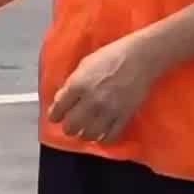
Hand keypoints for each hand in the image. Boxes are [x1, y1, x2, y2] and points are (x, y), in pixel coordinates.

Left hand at [48, 33, 165, 144]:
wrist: (140, 58)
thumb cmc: (110, 56)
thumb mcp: (84, 65)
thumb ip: (71, 84)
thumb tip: (60, 100)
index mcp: (78, 85)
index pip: (58, 109)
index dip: (54, 116)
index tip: (55, 117)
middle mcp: (91, 101)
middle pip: (71, 127)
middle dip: (68, 127)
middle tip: (70, 124)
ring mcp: (108, 111)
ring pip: (89, 135)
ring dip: (84, 134)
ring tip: (85, 129)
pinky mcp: (124, 117)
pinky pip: (110, 137)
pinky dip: (103, 138)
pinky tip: (101, 133)